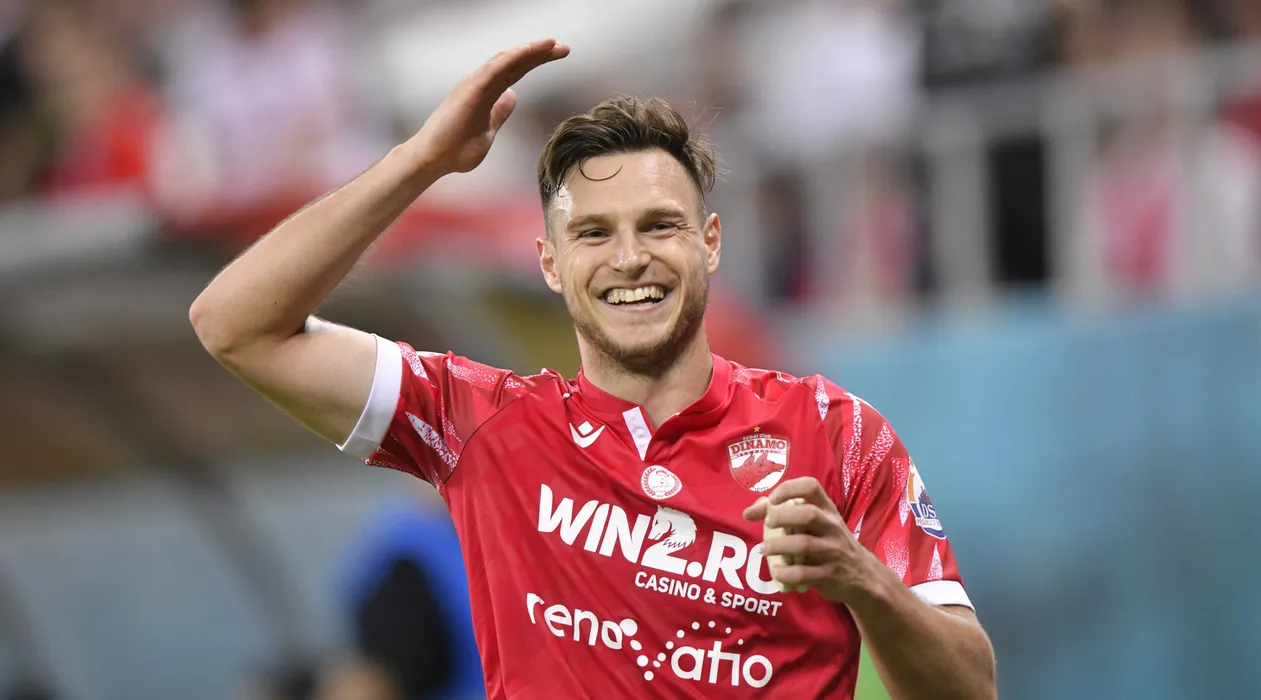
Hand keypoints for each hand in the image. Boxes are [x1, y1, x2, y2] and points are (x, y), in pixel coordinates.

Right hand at [405, 38, 569, 176]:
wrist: (434, 160)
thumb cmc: (456, 149)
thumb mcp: (488, 131)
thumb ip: (499, 113)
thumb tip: (512, 96)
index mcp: (488, 93)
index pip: (516, 71)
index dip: (537, 61)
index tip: (560, 54)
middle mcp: (481, 84)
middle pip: (515, 62)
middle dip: (539, 53)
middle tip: (564, 47)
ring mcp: (474, 85)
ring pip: (505, 61)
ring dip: (529, 51)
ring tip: (551, 43)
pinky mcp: (470, 91)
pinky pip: (493, 70)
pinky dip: (510, 58)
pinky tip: (527, 51)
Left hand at [742, 477, 884, 604]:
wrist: (863, 575)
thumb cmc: (829, 543)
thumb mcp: (817, 525)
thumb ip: (787, 513)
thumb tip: (751, 511)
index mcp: (827, 509)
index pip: (811, 486)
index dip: (788, 488)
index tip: (772, 499)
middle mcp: (831, 526)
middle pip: (807, 514)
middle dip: (782, 517)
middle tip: (767, 523)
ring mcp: (832, 551)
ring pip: (804, 544)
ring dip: (777, 546)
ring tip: (763, 549)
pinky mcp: (830, 575)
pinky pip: (804, 573)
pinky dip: (786, 573)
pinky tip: (776, 571)